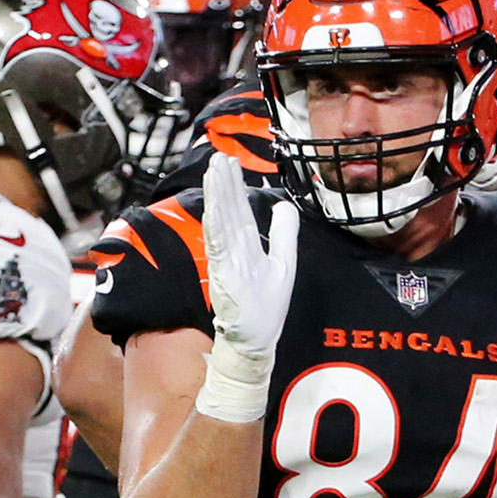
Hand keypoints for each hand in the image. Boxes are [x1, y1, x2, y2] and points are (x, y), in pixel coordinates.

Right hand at [194, 151, 299, 425]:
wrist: (257, 340)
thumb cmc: (266, 307)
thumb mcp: (283, 262)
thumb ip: (283, 233)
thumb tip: (284, 204)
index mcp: (246, 247)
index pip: (238, 211)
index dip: (233, 187)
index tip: (227, 163)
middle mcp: (234, 251)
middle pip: (227, 211)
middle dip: (222, 184)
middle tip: (217, 157)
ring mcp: (228, 262)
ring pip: (221, 223)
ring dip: (217, 197)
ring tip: (214, 171)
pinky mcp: (225, 276)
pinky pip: (219, 246)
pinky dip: (215, 226)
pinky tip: (212, 207)